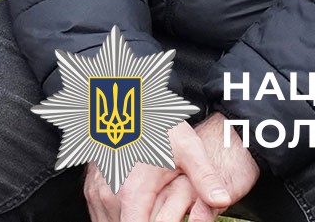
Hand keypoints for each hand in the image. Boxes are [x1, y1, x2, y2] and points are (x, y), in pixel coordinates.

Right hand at [83, 116, 257, 221]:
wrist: (126, 105)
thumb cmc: (157, 127)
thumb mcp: (187, 148)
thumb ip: (205, 177)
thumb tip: (222, 200)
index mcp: (132, 191)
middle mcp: (109, 196)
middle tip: (165, 215)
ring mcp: (96, 193)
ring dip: (133, 221)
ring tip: (154, 213)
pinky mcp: (91, 190)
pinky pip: (103, 217)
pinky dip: (118, 219)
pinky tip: (138, 211)